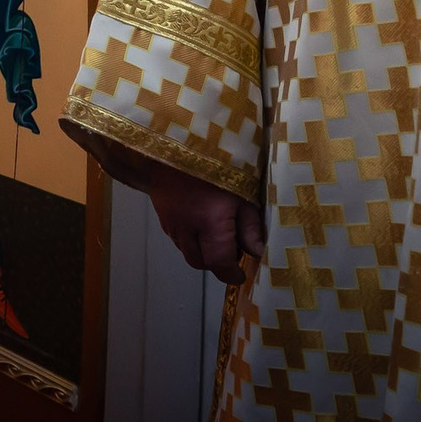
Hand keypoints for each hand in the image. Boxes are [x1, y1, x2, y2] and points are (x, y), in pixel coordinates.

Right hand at [141, 164, 265, 281]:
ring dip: (201, 252)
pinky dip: (189, 240)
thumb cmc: (214, 165)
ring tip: (215, 237)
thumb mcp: (241, 192)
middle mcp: (187, 229)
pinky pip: (177, 238)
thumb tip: (257, 252)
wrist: (170, 146)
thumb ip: (250, 225)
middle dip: (215, 265)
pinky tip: (198, 225)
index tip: (241, 275)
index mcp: (210, 223)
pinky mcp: (163, 215)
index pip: (219, 262)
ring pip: (186, 251)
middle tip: (230, 254)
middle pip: (199, 262)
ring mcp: (171, 223)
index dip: (231, 273)